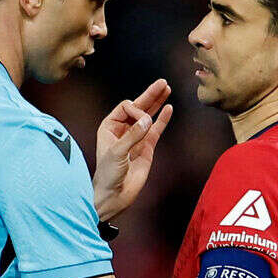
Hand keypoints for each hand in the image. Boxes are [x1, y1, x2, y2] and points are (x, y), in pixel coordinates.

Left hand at [94, 79, 172, 220]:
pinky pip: (156, 130)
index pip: (126, 108)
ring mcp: (136, 137)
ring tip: (167, 89)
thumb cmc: (108, 174)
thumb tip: (148, 120)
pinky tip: (169, 108)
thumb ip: (133, 136)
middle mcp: (123, 129)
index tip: (142, 121)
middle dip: (150, 95)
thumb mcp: (117, 152)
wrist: (114, 195)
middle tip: (163, 83)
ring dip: (157, 103)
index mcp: (109, 126)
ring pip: (148, 116)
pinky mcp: (146, 147)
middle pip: (138, 107)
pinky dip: (163, 120)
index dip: (136, 110)